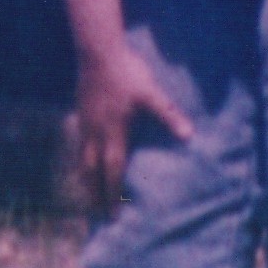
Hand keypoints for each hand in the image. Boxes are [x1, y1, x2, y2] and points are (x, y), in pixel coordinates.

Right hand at [69, 42, 192, 211]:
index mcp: (113, 132)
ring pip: (81, 159)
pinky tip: (83, 160)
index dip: (113, 193)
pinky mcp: (80, 114)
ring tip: (86, 194)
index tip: (114, 215)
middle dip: (94, 194)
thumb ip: (168, 115)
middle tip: (95, 215)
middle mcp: (96, 133)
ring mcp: (85, 124)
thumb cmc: (127, 73)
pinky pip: (78, 145)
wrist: (98, 51)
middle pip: (91, 171)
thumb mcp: (151, 93)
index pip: (113, 170)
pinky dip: (80, 159)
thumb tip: (189, 135)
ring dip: (85, 179)